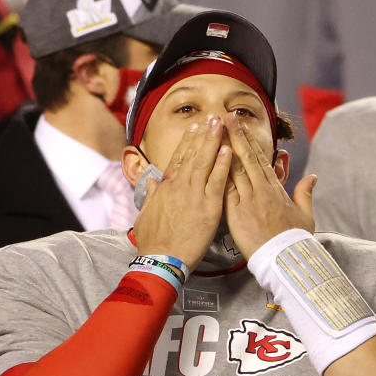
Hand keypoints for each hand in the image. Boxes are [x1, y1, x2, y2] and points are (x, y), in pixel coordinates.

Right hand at [133, 115, 231, 268]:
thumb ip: (152, 195)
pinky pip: (219, 181)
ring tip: (221, 124)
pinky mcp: (209, 206)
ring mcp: (195, 194)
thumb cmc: (153, 240)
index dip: (188, 141)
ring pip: (206, 161)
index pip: (179, 157)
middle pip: (194, 153)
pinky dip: (224, 164)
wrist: (162, 258)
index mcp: (166, 186)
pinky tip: (230, 150)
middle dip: (204, 133)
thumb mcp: (146, 214)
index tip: (195, 127)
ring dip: (214, 141)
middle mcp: (180, 185)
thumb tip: (153, 181)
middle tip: (213, 116)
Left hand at [223, 114, 315, 258]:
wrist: (286, 259)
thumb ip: (305, 193)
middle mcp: (262, 191)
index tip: (241, 127)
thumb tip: (312, 177)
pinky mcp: (237, 214)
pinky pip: (225, 190)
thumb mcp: (306, 214)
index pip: (260, 159)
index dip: (249, 141)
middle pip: (246, 158)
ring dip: (223, 149)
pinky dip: (217, 174)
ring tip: (214, 131)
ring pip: (234, 169)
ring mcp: (249, 201)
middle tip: (224, 116)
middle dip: (235, 135)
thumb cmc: (295, 240)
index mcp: (276, 189)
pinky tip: (209, 161)